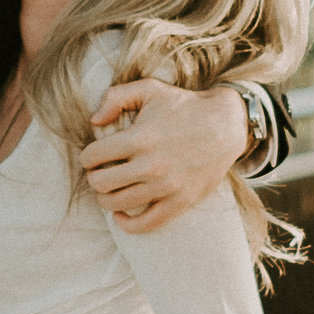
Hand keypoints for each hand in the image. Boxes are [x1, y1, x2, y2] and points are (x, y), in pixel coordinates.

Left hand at [84, 77, 250, 232]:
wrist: (226, 124)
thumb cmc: (184, 106)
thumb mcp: (149, 89)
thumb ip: (115, 97)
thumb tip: (94, 121)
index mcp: (139, 138)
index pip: (93, 156)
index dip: (87, 157)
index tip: (92, 157)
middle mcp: (151, 165)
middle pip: (101, 183)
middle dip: (94, 177)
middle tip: (100, 172)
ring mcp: (166, 186)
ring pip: (117, 204)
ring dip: (105, 198)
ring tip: (110, 189)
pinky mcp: (180, 202)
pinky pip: (145, 224)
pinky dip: (126, 224)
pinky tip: (121, 214)